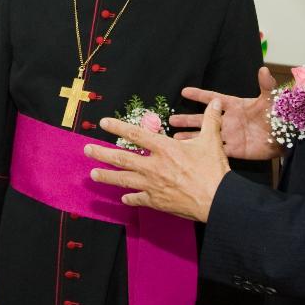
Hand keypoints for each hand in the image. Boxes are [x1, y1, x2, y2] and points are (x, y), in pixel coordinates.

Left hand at [86, 100, 230, 221]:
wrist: (217, 200)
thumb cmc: (213, 170)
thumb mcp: (212, 141)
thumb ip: (210, 121)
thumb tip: (217, 103)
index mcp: (164, 149)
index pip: (135, 135)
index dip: (117, 127)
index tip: (104, 123)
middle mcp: (153, 166)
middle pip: (121, 158)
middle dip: (101, 153)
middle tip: (86, 150)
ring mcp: (152, 185)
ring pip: (123, 179)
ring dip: (106, 176)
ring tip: (93, 174)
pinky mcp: (156, 201)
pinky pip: (138, 199)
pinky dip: (130, 198)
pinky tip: (123, 198)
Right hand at [172, 67, 281, 160]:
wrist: (286, 137)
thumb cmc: (278, 115)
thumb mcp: (271, 99)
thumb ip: (265, 85)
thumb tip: (263, 69)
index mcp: (235, 105)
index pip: (213, 99)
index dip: (199, 95)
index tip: (184, 91)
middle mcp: (229, 120)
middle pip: (203, 118)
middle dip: (187, 119)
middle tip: (171, 119)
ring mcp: (230, 135)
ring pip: (205, 135)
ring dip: (191, 136)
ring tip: (174, 137)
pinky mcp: (234, 150)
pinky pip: (215, 150)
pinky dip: (203, 150)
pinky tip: (191, 152)